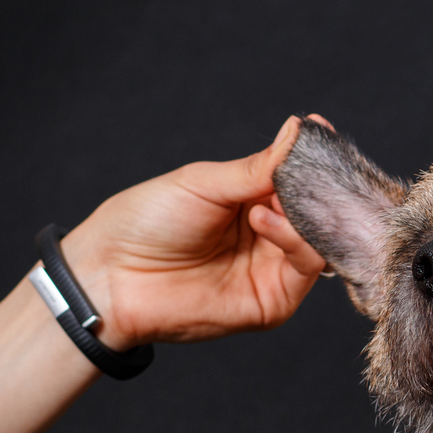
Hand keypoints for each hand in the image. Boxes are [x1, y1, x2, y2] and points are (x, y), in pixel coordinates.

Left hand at [59, 116, 325, 348]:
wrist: (111, 277)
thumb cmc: (146, 223)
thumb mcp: (205, 182)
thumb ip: (259, 166)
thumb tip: (298, 128)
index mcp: (254, 203)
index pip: (301, 181)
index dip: (313, 160)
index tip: (321, 130)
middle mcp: (270, 237)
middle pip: (318, 212)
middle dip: (318, 188)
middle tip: (310, 168)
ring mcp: (274, 270)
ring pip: (320, 240)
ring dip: (305, 215)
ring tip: (267, 203)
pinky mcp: (274, 303)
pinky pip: (306, 268)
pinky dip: (294, 241)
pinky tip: (263, 221)